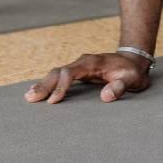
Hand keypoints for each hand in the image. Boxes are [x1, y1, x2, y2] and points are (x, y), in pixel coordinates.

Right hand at [24, 52, 150, 103]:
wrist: (132, 61)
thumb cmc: (131, 72)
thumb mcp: (131, 80)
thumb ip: (120, 87)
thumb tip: (105, 97)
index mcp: (91, 63)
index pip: (70, 72)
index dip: (61, 86)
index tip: (54, 101)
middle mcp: (81, 63)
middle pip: (58, 72)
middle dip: (44, 85)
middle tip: (30, 98)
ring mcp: (78, 68)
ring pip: (56, 74)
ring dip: (43, 84)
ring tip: (29, 97)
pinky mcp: (78, 73)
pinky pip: (59, 78)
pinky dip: (49, 85)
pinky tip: (40, 92)